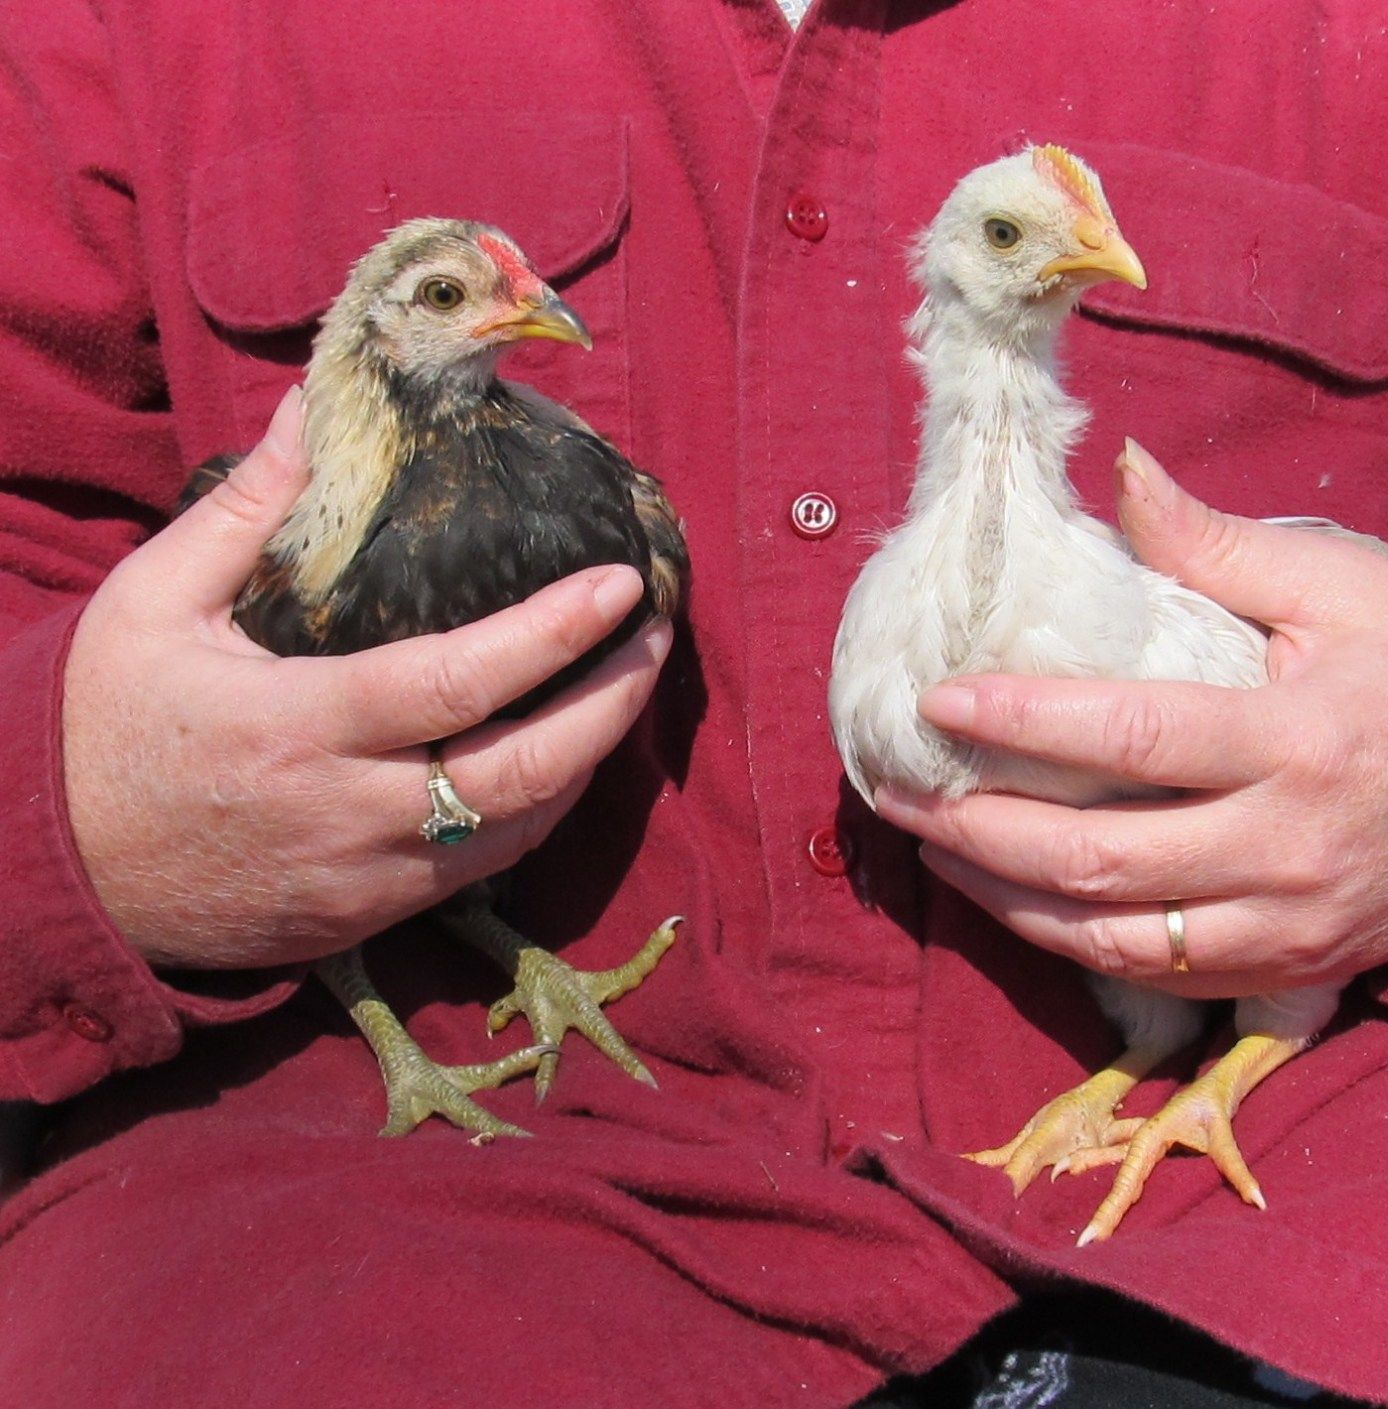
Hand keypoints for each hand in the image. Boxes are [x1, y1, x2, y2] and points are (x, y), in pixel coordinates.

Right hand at [63, 388, 670, 967]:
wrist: (56, 873)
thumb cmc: (103, 725)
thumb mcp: (152, 602)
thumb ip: (245, 510)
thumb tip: (311, 406)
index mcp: (299, 725)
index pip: (460, 683)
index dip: (555, 636)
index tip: (622, 588)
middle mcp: (351, 812)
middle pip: (524, 772)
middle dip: (611, 706)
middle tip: (655, 641)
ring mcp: (369, 877)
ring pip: (519, 829)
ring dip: (588, 760)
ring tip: (623, 688)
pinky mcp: (371, 917)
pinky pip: (484, 868)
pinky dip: (536, 811)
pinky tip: (559, 759)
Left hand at [875, 442, 1387, 998]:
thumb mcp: (1340, 590)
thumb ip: (1216, 544)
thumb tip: (1119, 471)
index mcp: (1298, 739)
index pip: (1133, 737)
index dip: (1022, 722)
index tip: (937, 701)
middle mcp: (1286, 846)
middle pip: (1100, 857)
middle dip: (979, 828)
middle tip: (900, 790)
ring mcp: (1285, 924)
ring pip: (1110, 935)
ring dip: (1001, 898)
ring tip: (929, 847)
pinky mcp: (1284, 969)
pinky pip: (1152, 974)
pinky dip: (1064, 944)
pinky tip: (1006, 902)